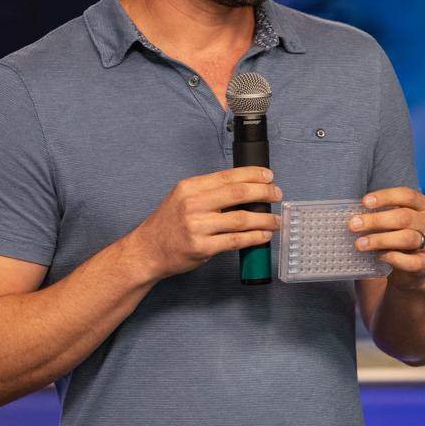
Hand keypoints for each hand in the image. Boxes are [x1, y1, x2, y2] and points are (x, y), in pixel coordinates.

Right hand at [133, 166, 282, 279]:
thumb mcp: (182, 198)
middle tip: (277, 195)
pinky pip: (235, 241)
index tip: (268, 176)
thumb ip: (208, 192)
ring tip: (276, 220)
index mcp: (189, 187)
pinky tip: (263, 235)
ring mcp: (197, 226)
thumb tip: (244, 189)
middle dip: (263, 193)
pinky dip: (254, 238)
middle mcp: (193, 204)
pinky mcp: (201, 248)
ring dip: (264, 219)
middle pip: (238, 194)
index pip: (227, 176)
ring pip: (241, 219)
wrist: (147, 251)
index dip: (252, 174)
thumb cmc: (167, 225)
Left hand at [349, 188, 424, 289]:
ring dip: (379, 240)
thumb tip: (354, 216)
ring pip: (406, 238)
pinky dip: (392, 258)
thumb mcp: (393, 221)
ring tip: (360, 244)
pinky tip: (378, 256)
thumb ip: (380, 215)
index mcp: (423, 206)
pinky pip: (410, 261)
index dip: (385, 197)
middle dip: (376, 220)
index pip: (407, 195)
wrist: (414, 268)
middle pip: (404, 217)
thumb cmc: (398, 237)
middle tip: (354, 225)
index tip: (364, 202)